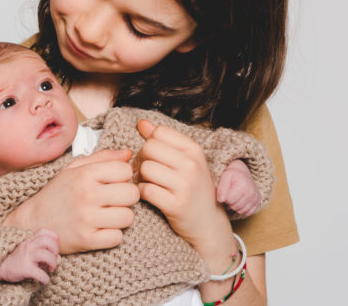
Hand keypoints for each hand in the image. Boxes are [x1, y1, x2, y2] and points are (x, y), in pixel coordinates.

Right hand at [0, 228, 59, 283]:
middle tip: (53, 258)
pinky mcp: (25, 269)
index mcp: (29, 240)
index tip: (54, 247)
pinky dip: (46, 279)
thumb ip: (44, 252)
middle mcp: (28, 246)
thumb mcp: (29, 252)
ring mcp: (26, 256)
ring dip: (53, 263)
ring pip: (46, 255)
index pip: (44, 231)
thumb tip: (59, 258)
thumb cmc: (18, 260)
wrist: (0, 269)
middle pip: (48, 241)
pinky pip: (40, 274)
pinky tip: (44, 280)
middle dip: (55, 250)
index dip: (53, 237)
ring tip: (50, 269)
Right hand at [3, 149, 139, 254]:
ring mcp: (86, 218)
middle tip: (114, 200)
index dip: (123, 177)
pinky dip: (111, 236)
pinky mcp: (86, 240)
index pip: (125, 170)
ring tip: (107, 216)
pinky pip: (117, 238)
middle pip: (131, 194)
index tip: (114, 183)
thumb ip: (102, 158)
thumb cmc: (56, 194)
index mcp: (84, 174)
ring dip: (120, 218)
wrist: (32, 222)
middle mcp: (87, 194)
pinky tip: (100, 230)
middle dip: (126, 198)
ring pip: (128, 217)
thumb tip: (128, 153)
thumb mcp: (73, 169)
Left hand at [133, 120, 230, 249]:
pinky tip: (149, 195)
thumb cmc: (193, 189)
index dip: (149, 142)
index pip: (159, 132)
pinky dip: (141, 192)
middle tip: (144, 171)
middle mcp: (192, 165)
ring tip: (146, 183)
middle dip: (140, 159)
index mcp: (195, 150)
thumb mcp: (185, 160)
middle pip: (149, 148)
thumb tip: (141, 123)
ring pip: (145, 168)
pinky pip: (145, 190)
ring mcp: (185, 185)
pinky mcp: (176, 205)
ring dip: (139, 177)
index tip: (151, 156)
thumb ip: (163, 140)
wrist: (208, 224)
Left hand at [217, 159, 260, 216]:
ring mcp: (256, 197)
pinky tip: (240, 201)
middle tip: (230, 194)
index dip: (225, 197)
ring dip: (236, 206)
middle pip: (235, 207)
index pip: (229, 200)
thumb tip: (221, 200)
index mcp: (242, 186)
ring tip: (235, 197)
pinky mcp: (258, 201)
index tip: (225, 191)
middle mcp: (251, 192)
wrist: (242, 173)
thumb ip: (221, 188)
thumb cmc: (232, 175)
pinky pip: (248, 212)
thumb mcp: (224, 177)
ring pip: (241, 211)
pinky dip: (243, 209)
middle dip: (230, 202)